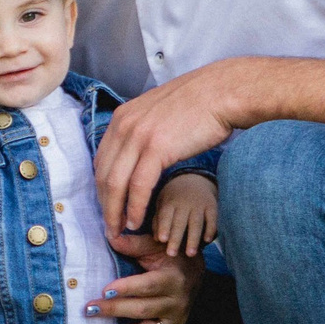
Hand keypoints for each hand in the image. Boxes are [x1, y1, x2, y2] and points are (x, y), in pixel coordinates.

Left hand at [88, 232, 202, 323]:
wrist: (195, 271)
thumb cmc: (168, 256)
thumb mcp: (154, 246)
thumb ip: (133, 244)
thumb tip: (110, 235)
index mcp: (171, 279)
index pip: (146, 286)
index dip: (126, 289)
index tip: (104, 290)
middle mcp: (175, 302)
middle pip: (142, 309)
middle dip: (114, 310)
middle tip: (89, 309)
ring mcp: (175, 320)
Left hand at [96, 61, 246, 239]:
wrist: (223, 91)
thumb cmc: (199, 105)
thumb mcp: (158, 114)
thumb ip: (143, 132)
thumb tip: (140, 154)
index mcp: (122, 116)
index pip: (101, 160)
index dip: (101, 189)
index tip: (108, 208)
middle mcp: (124, 124)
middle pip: (103, 174)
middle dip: (104, 205)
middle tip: (110, 227)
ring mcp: (138, 135)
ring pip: (115, 183)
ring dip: (115, 212)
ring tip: (119, 231)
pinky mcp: (156, 147)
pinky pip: (138, 186)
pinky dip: (135, 207)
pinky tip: (136, 221)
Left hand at [151, 173, 217, 256]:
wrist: (195, 179)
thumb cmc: (174, 198)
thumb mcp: (162, 203)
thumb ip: (158, 220)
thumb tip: (156, 239)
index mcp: (169, 202)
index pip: (166, 215)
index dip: (164, 227)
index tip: (161, 240)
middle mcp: (184, 203)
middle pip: (180, 222)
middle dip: (176, 238)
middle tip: (171, 254)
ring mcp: (199, 204)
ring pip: (196, 223)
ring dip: (193, 239)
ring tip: (190, 254)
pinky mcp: (212, 206)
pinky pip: (212, 219)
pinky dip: (211, 230)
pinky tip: (207, 241)